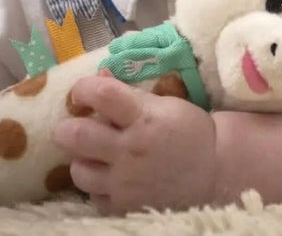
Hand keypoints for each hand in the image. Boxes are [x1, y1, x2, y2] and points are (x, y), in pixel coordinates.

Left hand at [54, 70, 217, 213]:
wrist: (215, 171)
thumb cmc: (188, 131)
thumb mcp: (165, 105)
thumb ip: (129, 94)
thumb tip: (99, 76)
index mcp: (144, 118)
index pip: (101, 94)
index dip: (83, 88)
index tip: (83, 92)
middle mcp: (130, 150)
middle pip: (75, 135)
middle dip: (67, 127)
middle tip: (74, 126)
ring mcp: (125, 182)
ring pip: (78, 170)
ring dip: (82, 159)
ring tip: (95, 155)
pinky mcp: (124, 206)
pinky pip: (93, 196)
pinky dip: (98, 185)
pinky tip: (111, 176)